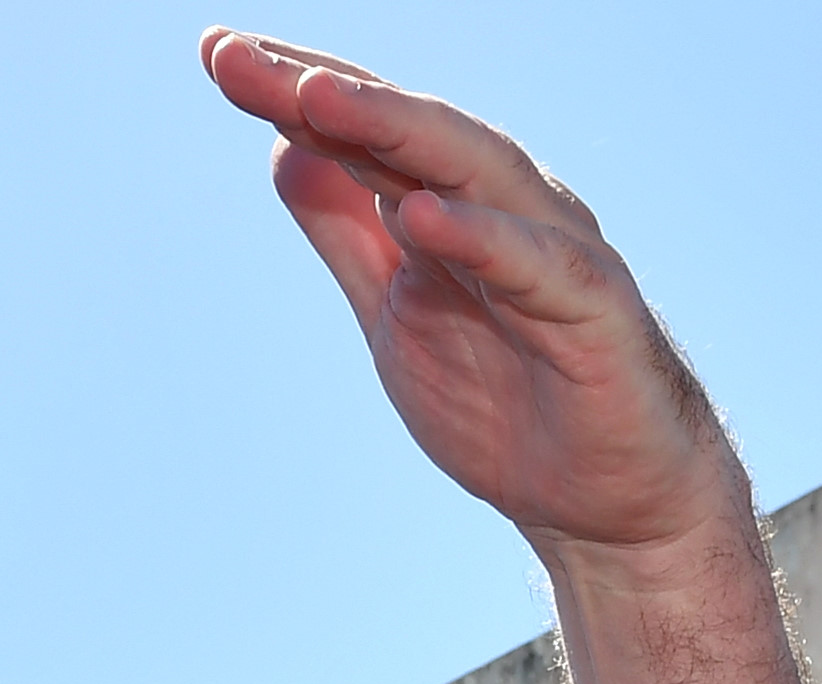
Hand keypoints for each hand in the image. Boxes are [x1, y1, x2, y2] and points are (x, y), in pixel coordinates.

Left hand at [202, 31, 746, 580]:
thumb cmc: (504, 392)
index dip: (294, 91)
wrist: (603, 493)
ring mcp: (550, 252)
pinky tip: (421, 216)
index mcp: (448, 205)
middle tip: (239, 58)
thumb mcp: (392, 308)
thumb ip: (347, 230)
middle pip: (405, 134)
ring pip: (471, 171)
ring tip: (314, 98)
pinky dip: (480, 238)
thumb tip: (284, 147)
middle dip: (322, 91)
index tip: (218, 53)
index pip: (365, 133)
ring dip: (394, 130)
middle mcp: (501, 208)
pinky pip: (536, 266)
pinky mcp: (594, 312)